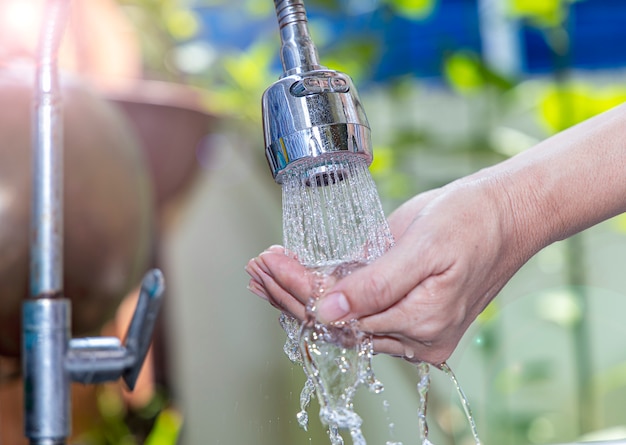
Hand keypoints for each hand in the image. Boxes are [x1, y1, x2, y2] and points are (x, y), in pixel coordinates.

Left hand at [247, 177, 536, 364]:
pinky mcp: (411, 317)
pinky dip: (325, 298)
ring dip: (301, 299)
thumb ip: (379, 282)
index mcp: (423, 322)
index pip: (342, 315)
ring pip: (343, 323)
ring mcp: (415, 332)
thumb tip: (330, 312)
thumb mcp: (425, 244)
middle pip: (336, 324)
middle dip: (291, 295)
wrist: (509, 214)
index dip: (299, 291)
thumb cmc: (472, 220)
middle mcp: (417, 338)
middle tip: (257, 267)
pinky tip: (298, 282)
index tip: (267, 263)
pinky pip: (358, 315)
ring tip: (265, 274)